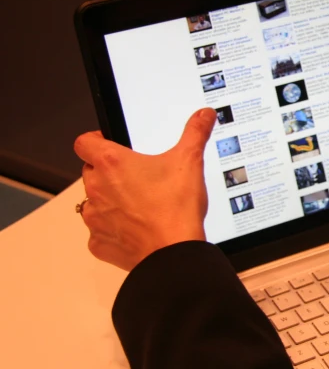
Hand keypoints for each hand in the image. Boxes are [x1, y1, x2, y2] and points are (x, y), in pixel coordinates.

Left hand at [74, 108, 216, 271]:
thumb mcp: (190, 161)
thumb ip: (195, 133)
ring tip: (140, 203)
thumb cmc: (175, 209)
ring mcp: (95, 218)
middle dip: (109, 172)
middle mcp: (97, 189)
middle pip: (91, 171)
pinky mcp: (99, 242)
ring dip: (110, 200)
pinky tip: (137, 227)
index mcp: (112, 164)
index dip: (96, 139)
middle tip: (137, 175)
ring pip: (93, 201)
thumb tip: (203, 115)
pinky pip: (100, 231)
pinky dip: (114, 228)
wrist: (173, 253)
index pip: (84, 142)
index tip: (109, 142)